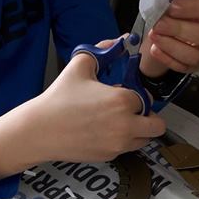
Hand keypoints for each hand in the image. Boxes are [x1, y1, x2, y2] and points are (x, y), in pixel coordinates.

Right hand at [0, 43, 165, 178]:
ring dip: (139, 130)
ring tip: (121, 121)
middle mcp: (125, 126)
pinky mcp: (109, 156)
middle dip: (149, 116)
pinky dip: (123, 141)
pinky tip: (106, 131)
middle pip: (156, 125)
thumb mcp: (80, 65)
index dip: (139, 94)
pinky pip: (127, 149)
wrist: (41, 131)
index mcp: (122, 101)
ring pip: (145, 140)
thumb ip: (103, 50)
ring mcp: (118, 144)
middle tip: (135, 110)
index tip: (128, 93)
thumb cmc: (59, 99)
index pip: (147, 99)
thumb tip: (120, 41)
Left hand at [140, 0, 198, 76]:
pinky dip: (167, 58)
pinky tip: (155, 48)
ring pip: (196, 56)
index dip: (194, 8)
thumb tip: (163, 5)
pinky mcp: (198, 65)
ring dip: (171, 46)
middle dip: (179, 29)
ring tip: (155, 36)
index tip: (173, 7)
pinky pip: (184, 67)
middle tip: (159, 24)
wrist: (176, 23)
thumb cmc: (182, 8)